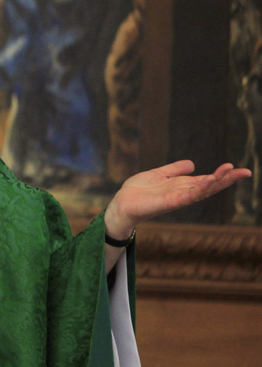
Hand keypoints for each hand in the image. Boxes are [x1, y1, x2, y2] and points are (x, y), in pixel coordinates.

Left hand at [104, 161, 251, 238]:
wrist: (122, 202)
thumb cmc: (138, 191)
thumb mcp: (159, 174)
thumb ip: (175, 169)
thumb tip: (192, 163)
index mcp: (182, 186)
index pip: (207, 180)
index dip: (222, 175)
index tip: (238, 168)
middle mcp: (183, 193)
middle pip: (210, 186)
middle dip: (227, 179)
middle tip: (244, 172)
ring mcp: (178, 198)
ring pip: (202, 190)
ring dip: (216, 182)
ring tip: (229, 172)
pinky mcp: (169, 202)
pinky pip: (188, 195)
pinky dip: (199, 188)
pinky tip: (209, 180)